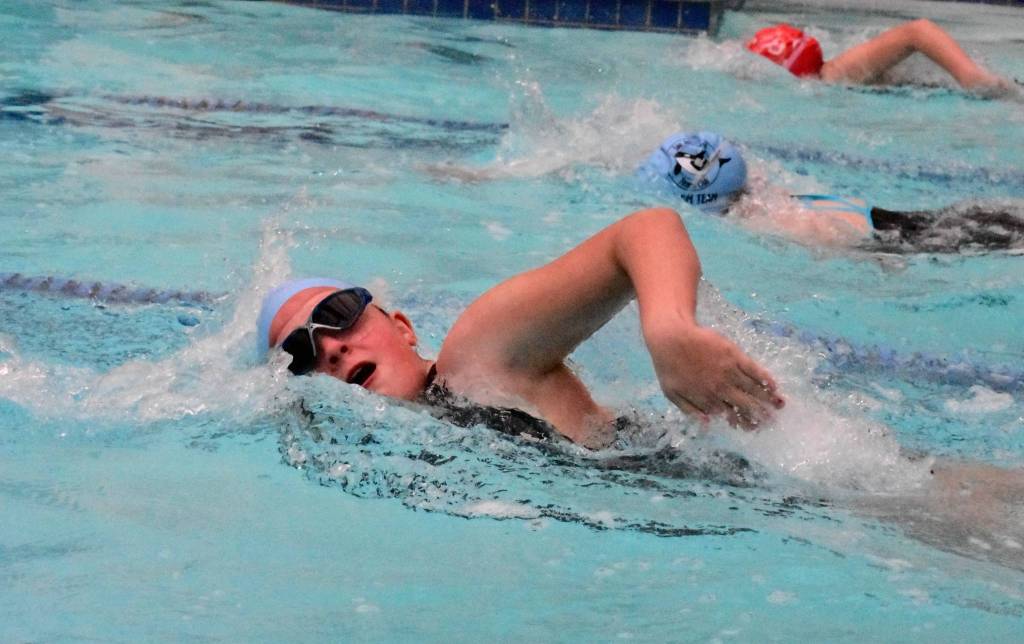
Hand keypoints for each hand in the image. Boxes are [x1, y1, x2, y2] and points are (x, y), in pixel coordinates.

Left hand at [645, 324, 783, 428]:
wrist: (671, 337)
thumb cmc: (669, 366)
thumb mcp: (672, 394)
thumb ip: (690, 411)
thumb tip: (708, 425)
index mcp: (707, 399)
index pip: (730, 415)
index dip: (743, 423)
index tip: (753, 428)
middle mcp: (721, 388)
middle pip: (746, 405)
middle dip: (761, 415)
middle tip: (772, 422)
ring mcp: (728, 371)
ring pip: (753, 389)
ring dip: (769, 399)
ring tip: (781, 406)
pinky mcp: (733, 354)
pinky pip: (754, 369)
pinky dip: (765, 378)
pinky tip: (774, 386)